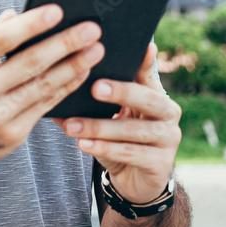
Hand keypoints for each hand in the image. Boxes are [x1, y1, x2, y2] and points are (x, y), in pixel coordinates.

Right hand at [0, 6, 103, 167]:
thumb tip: (17, 14)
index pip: (0, 39)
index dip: (30, 24)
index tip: (58, 10)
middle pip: (29, 63)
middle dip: (64, 44)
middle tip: (92, 29)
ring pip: (43, 86)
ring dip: (74, 66)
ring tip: (96, 49)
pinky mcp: (13, 134)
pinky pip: (47, 105)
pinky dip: (66, 87)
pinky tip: (82, 72)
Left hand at [54, 42, 180, 203]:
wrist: (133, 181)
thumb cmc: (117, 140)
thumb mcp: (107, 117)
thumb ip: (90, 101)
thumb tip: (57, 84)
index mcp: (155, 94)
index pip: (148, 73)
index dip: (145, 61)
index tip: (141, 46)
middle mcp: (168, 113)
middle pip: (147, 99)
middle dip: (120, 92)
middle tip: (95, 87)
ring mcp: (168, 139)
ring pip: (133, 130)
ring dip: (99, 127)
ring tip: (71, 125)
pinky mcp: (161, 164)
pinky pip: (130, 153)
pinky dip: (104, 148)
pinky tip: (83, 144)